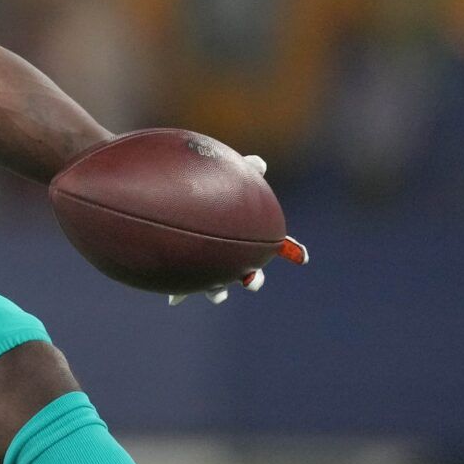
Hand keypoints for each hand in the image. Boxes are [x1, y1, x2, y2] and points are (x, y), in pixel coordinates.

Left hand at [168, 154, 310, 304]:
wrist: (158, 200)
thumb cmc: (197, 185)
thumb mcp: (221, 175)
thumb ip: (240, 170)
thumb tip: (259, 164)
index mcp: (243, 233)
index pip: (271, 244)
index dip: (292, 250)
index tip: (304, 257)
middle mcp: (228, 252)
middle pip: (248, 273)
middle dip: (253, 280)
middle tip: (251, 281)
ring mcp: (205, 264)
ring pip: (217, 287)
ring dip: (219, 292)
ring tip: (217, 294)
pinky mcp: (181, 269)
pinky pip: (183, 288)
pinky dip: (181, 294)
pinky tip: (174, 299)